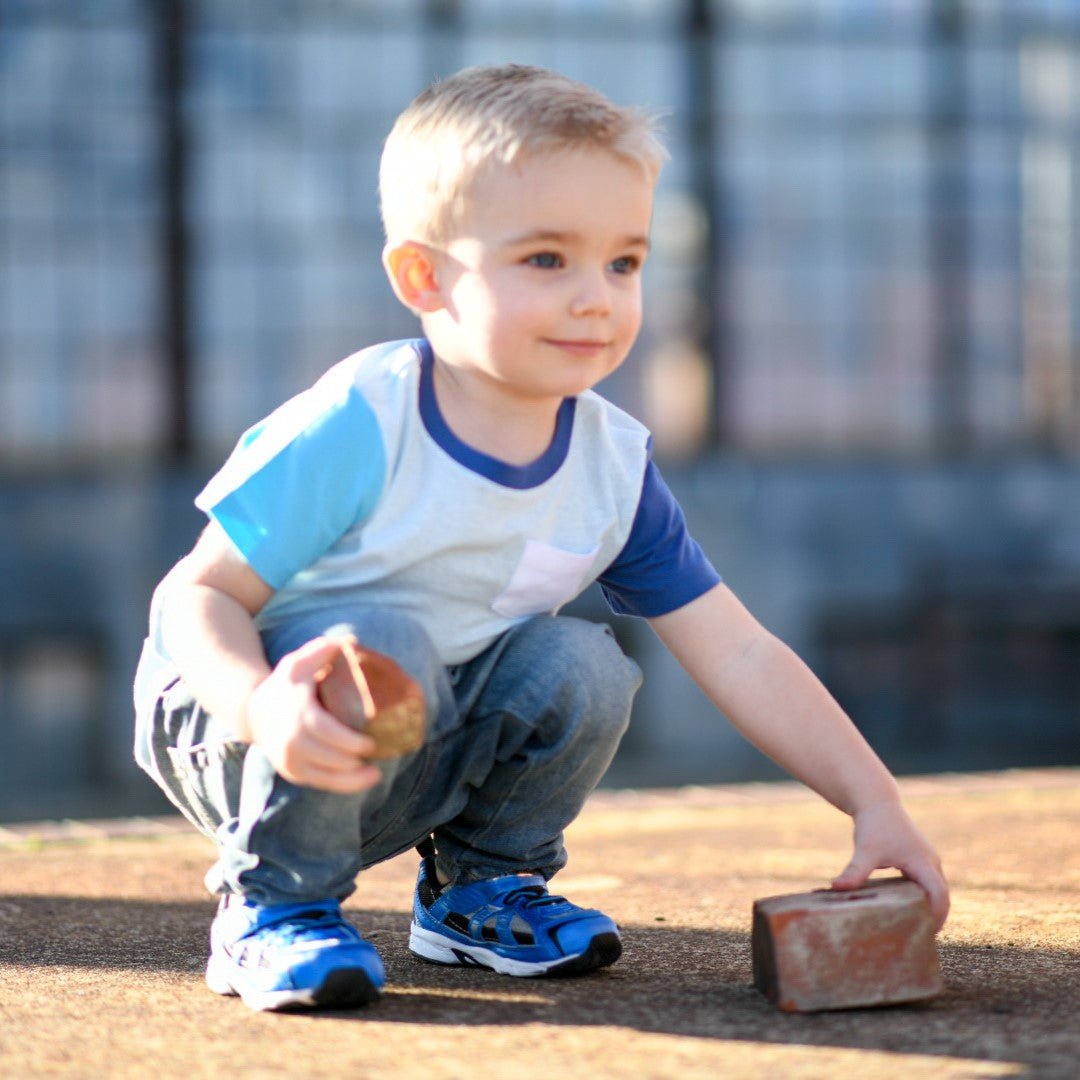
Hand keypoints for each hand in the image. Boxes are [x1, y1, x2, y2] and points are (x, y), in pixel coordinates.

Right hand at [245, 637, 383, 793]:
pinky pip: (319, 783)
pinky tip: (362, 780)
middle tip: (379, 755)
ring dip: (352, 780)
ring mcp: (289, 760)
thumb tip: (348, 641)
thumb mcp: (297, 662)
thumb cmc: (283, 685)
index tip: (371, 743)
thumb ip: (320, 650)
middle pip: (329, 758)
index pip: (327, 733)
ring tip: (375, 774)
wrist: (252, 712)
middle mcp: (291, 741)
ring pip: (325, 777)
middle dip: (355, 762)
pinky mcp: (291, 772)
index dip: (350, 742)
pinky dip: (341, 785)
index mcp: (298, 714)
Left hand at [831, 799, 949, 930]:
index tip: (928, 934)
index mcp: (923, 863)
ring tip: (917, 928)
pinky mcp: (918, 857)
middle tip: (922, 938)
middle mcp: (930, 862)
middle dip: (936, 915)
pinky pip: (926, 882)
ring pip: (935, 888)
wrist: (876, 801)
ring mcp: (926, 859)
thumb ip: (855, 871)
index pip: (940, 894)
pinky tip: (909, 909)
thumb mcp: (865, 850)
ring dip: (931, 906)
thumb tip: (836, 887)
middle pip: (942, 894)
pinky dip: (923, 896)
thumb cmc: (873, 825)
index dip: (938, 915)